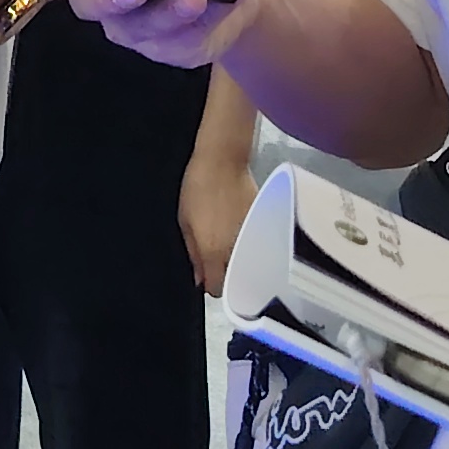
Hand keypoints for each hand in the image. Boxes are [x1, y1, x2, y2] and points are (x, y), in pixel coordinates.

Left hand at [177, 148, 254, 297]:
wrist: (223, 160)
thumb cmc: (197, 188)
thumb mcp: (184, 221)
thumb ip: (192, 253)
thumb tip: (198, 277)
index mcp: (213, 252)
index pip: (216, 288)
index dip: (210, 284)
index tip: (207, 274)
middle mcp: (235, 250)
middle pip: (235, 279)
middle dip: (227, 274)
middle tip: (217, 258)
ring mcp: (252, 237)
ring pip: (247, 263)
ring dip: (239, 259)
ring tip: (229, 241)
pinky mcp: (263, 224)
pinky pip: (256, 245)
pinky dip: (249, 243)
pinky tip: (240, 229)